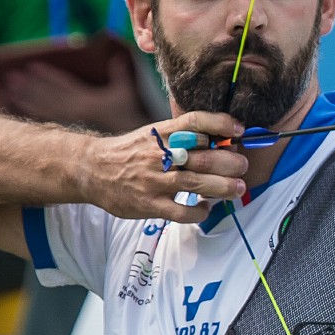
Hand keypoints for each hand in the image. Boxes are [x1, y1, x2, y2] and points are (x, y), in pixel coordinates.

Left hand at [3, 53, 149, 132]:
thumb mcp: (126, 94)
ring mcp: (68, 125)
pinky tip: (18, 110)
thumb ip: (120, 73)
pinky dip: (30, 116)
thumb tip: (118, 55)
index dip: (47, 74)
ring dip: (25, 100)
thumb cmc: (127, 118)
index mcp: (87, 101)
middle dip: (29, 86)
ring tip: (9, 90)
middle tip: (10, 76)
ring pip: (42, 110)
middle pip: (47, 96)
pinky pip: (43, 124)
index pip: (63, 84)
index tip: (32, 65)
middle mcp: (74, 112)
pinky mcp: (65, 135)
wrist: (124, 149)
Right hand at [76, 110, 250, 223]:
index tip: (240, 129)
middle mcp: (159, 155)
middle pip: (202, 156)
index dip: (221, 123)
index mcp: (162, 134)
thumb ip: (183, 136)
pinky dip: (199, 212)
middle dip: (229, 162)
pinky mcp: (149, 204)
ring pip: (196, 184)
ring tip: (238, 188)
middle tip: (243, 166)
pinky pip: (181, 212)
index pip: (195, 122)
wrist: (92, 169)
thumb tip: (224, 139)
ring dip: (222, 186)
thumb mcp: (154, 135)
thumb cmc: (132, 152)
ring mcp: (154, 181)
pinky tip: (206, 208)